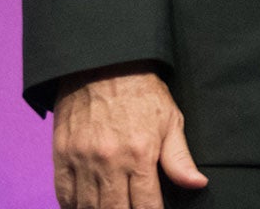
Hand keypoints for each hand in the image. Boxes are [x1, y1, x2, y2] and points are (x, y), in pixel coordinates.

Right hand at [52, 66, 206, 208]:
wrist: (104, 66)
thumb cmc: (143, 92)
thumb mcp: (170, 120)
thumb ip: (180, 158)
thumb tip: (197, 185)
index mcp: (140, 154)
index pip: (146, 205)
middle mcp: (110, 162)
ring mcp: (83, 161)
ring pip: (87, 208)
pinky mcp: (62, 156)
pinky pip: (63, 195)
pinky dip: (73, 206)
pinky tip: (84, 207)